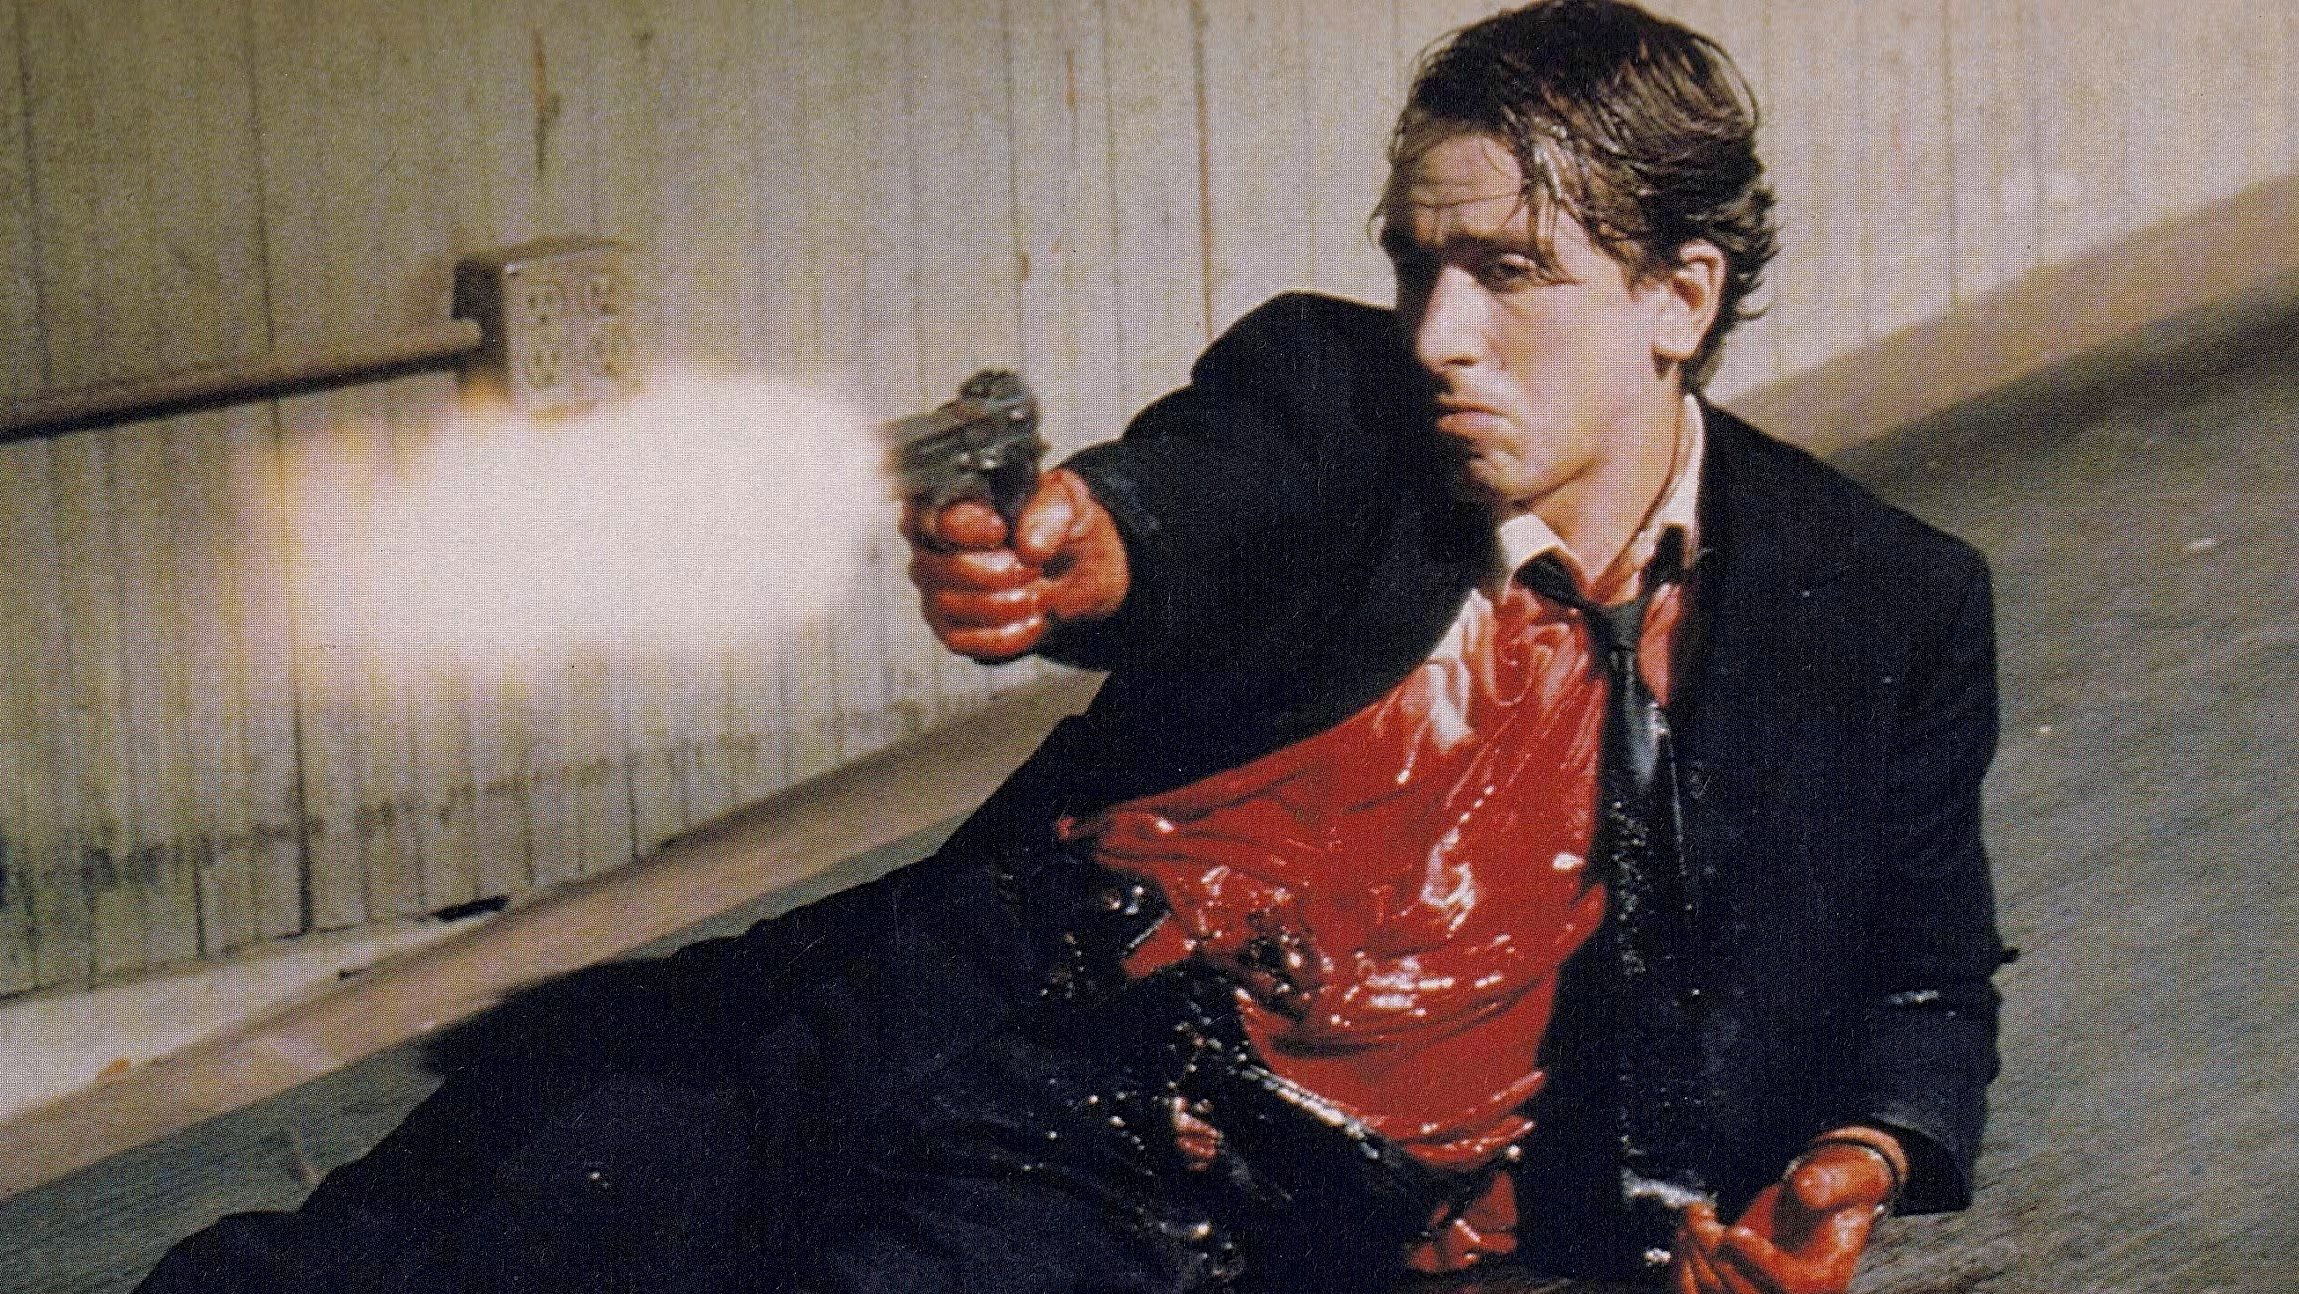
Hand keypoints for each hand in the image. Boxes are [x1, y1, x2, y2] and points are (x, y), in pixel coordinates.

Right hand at [903, 467, 1127, 661]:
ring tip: (1042, 593)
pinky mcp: (951, 629)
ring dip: (1006, 604)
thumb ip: (1047, 510)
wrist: (1074, 568)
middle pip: (936, 566)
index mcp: (948, 501)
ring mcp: (935, 591)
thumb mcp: (1063, 500)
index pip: (931, 515)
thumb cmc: (1053, 524)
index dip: (965, 527)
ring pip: (949, 604)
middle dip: (994, 572)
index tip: (999, 532)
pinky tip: (1034, 620)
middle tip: (1034, 568)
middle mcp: (930, 547)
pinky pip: (964, 640)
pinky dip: (1006, 635)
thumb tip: (1029, 545)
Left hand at [1670, 1134, 1901, 1293]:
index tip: (1734, 1232)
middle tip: (1698, 1215)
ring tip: (1691, 1218)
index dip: (1759, 1262)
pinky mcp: (1734, 1283)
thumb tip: (1806, 1188)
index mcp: (1826, 1277)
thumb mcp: (1848, 1177)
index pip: (1790, 1286)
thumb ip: (1831, 1182)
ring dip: (1691, 1260)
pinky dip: (1682, 1267)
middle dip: (1715, 1253)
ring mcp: (1758, 1290)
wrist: (1821, 1194)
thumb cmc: (1836, 1188)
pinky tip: (1683, 1232)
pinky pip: (1697, 1291)